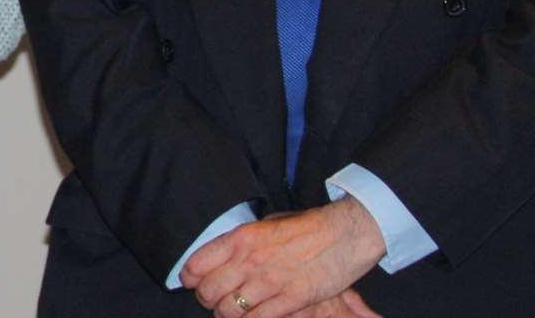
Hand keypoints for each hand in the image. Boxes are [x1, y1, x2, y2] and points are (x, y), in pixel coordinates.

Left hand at [182, 199, 385, 317]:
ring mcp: (270, 282)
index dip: (190, 278)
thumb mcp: (266, 225)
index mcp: (241, 238)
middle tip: (213, 300)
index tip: (192, 282)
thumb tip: (223, 256)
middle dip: (207, 300)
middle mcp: (250, 261)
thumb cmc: (306, 227)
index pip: (197, 264)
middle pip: (209, 292)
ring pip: (229, 310)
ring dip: (227, 314)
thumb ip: (243, 243)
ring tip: (232, 311)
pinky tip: (254, 316)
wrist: (345, 234)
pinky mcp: (291, 300)